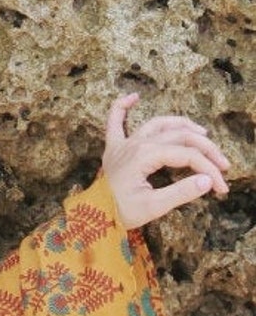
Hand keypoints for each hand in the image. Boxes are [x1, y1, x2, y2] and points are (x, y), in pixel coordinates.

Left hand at [100, 93, 229, 228]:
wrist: (92, 219)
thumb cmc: (120, 213)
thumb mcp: (152, 207)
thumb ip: (180, 193)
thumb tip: (208, 181)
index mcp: (146, 156)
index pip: (187, 155)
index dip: (209, 169)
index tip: (220, 187)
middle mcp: (137, 144)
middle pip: (181, 137)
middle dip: (206, 150)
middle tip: (222, 165)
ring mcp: (124, 144)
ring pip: (159, 124)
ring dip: (183, 125)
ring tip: (202, 134)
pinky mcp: (113, 149)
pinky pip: (114, 122)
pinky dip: (122, 107)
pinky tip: (133, 97)